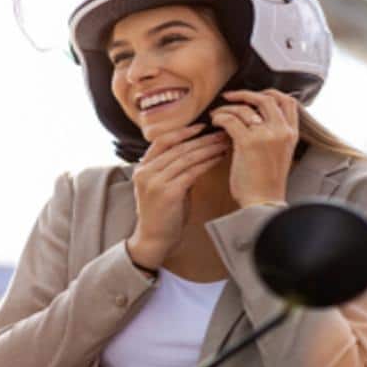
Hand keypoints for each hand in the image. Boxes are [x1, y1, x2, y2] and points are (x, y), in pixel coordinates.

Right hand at [127, 123, 229, 268]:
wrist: (154, 240)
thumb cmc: (163, 214)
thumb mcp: (163, 187)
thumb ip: (173, 170)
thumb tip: (196, 153)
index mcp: (142, 167)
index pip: (162, 140)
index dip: (183, 131)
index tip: (202, 126)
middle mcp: (146, 171)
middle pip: (178, 147)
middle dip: (202, 139)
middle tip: (221, 132)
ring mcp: (155, 182)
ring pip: (186, 157)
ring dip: (208, 149)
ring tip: (223, 143)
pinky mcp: (168, 193)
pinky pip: (191, 172)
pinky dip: (206, 163)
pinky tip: (218, 158)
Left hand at [210, 89, 299, 207]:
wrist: (262, 204)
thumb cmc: (266, 184)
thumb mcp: (280, 154)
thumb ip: (274, 135)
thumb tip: (254, 118)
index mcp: (292, 134)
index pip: (288, 101)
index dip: (270, 93)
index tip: (254, 95)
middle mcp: (281, 131)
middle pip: (267, 98)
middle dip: (246, 94)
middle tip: (230, 96)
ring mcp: (266, 135)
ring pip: (245, 108)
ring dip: (227, 108)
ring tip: (217, 113)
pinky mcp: (248, 143)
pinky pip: (230, 119)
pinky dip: (220, 117)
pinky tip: (215, 122)